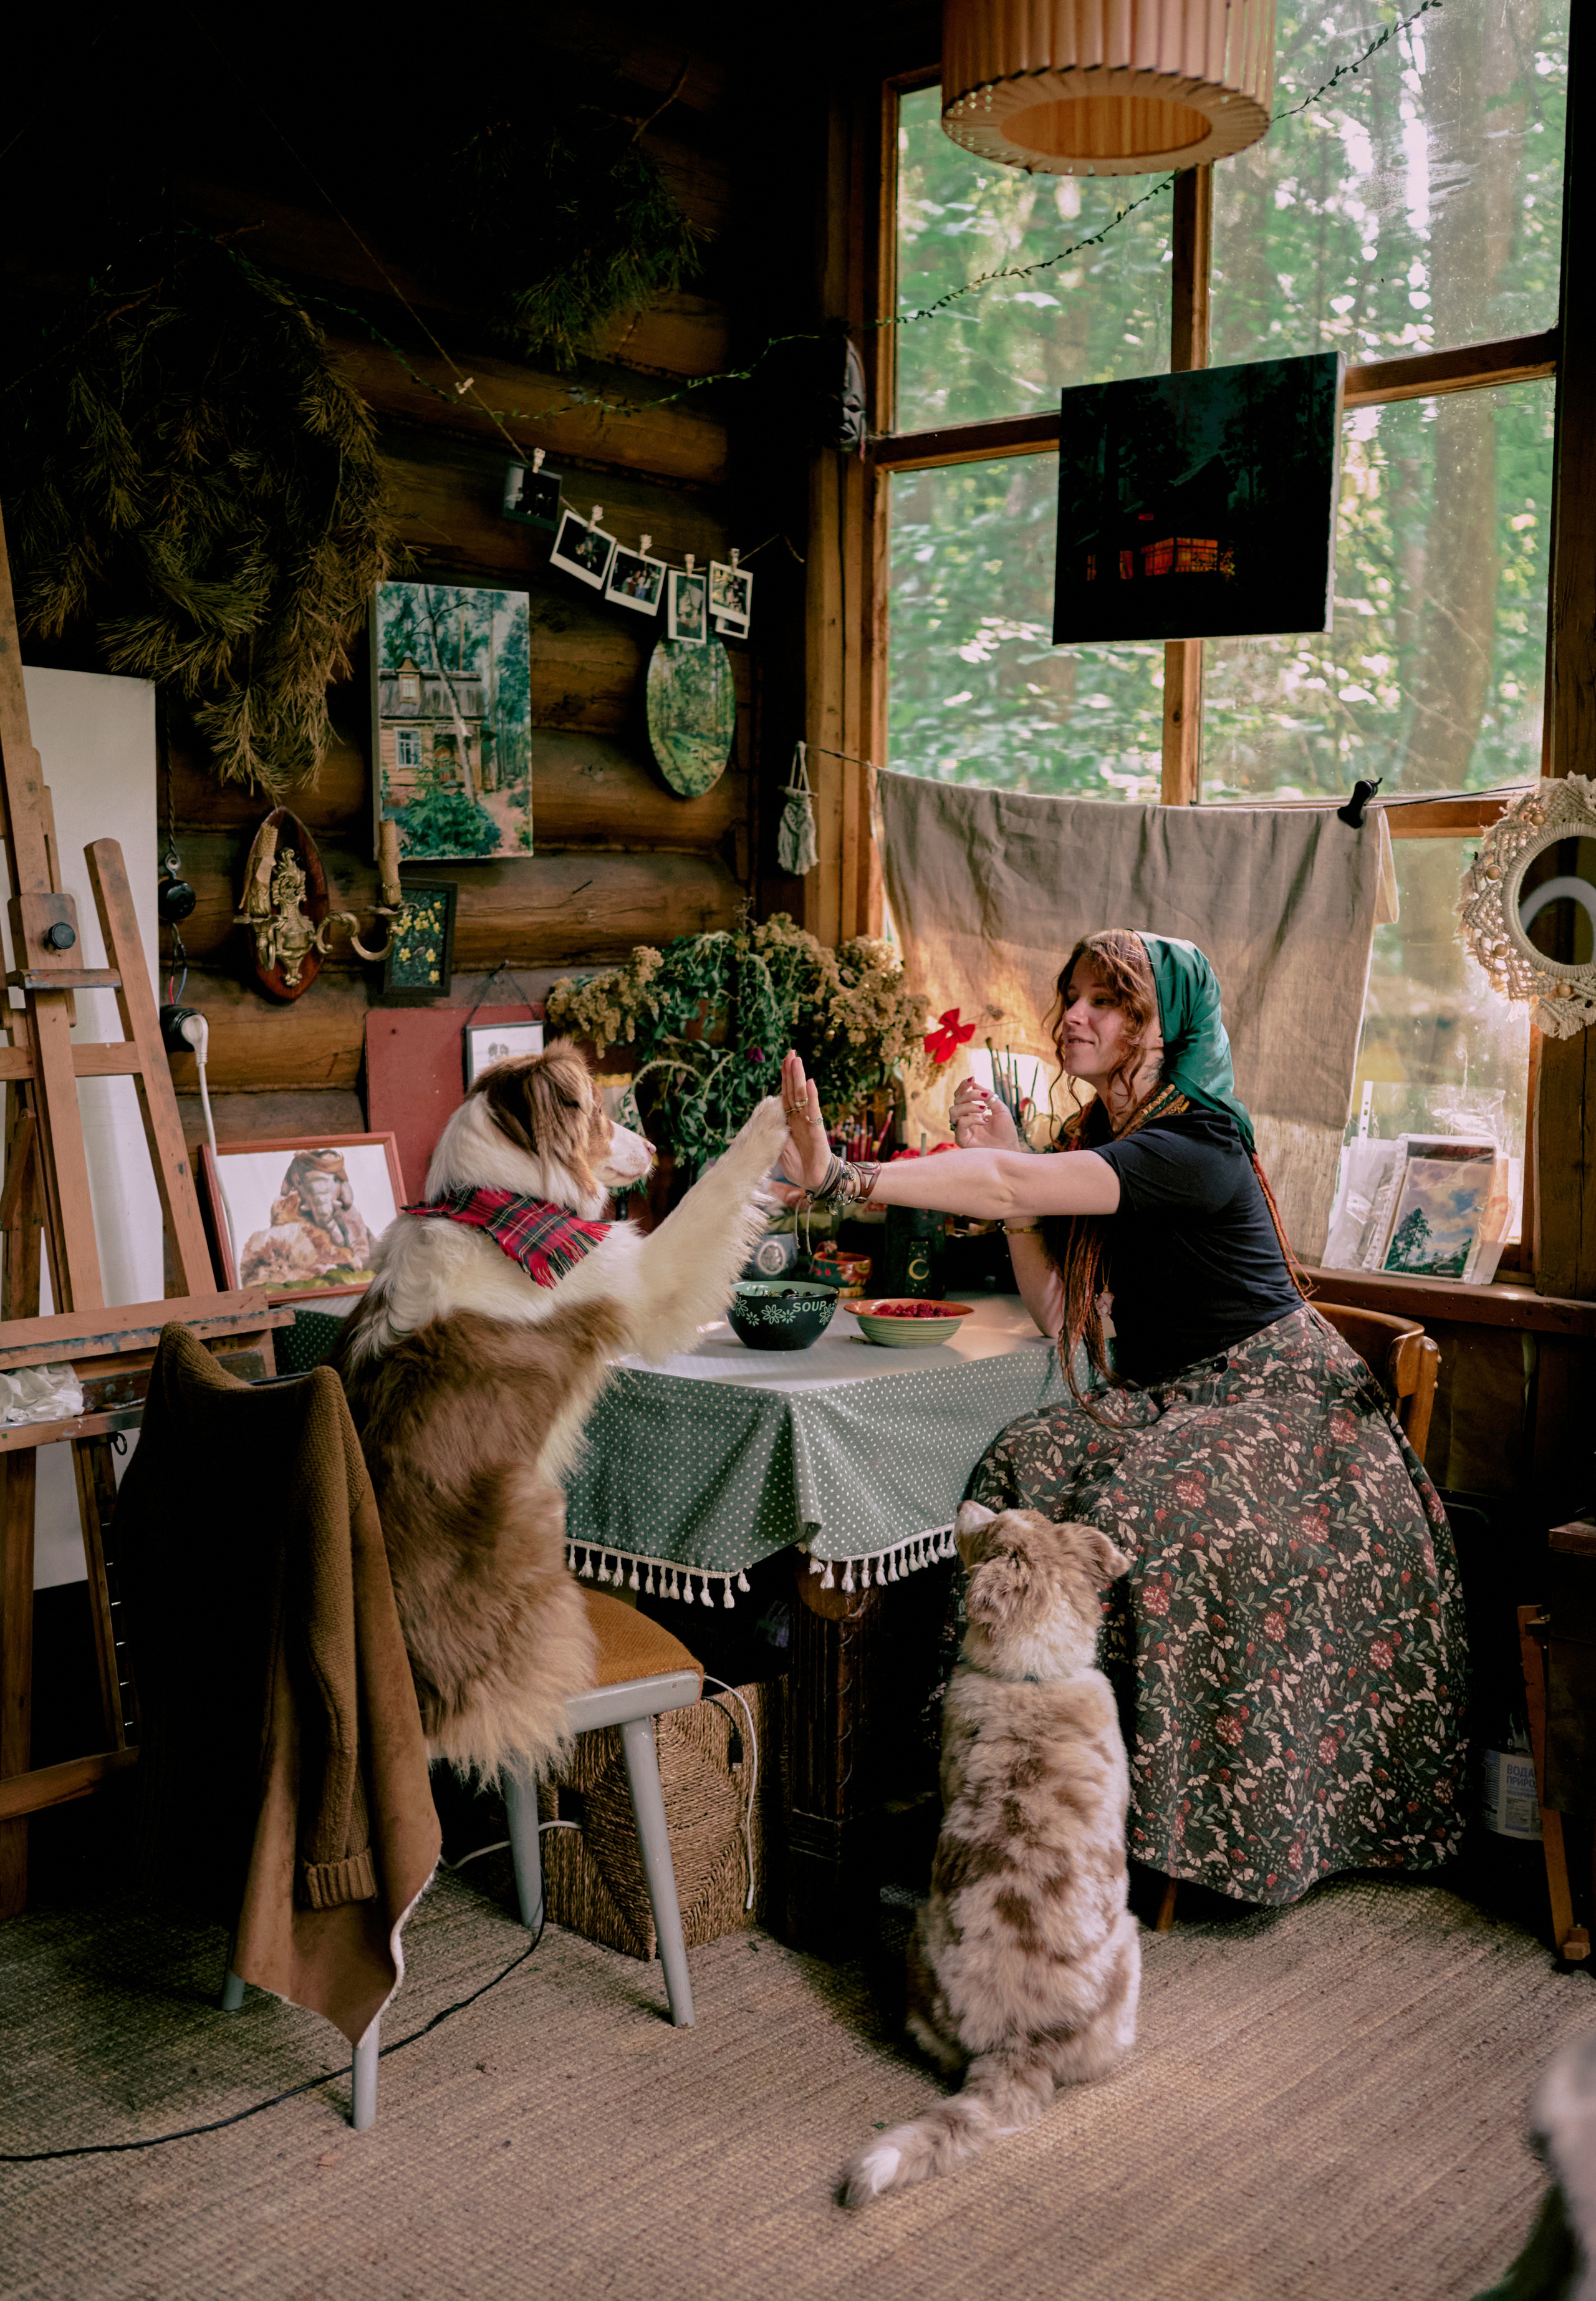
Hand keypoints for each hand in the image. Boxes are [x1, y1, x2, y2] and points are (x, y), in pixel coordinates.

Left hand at [779, 1051, 830, 1190]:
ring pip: (802, 1096)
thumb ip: (774, 1133)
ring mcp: (808, 1121)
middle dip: (791, 1071)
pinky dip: (811, 1096)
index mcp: (790, 1120)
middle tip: (791, 1052)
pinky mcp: (816, 1129)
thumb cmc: (798, 1164)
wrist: (814, 1179)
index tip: (784, 1060)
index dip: (785, 1078)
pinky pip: (813, 1110)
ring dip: (799, 1078)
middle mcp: (800, 1117)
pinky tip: (810, 1083)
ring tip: (797, 1060)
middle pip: (793, 1090)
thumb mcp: (779, 1148)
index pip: (786, 1095)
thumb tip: (766, 1119)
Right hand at [951, 1077, 1018, 1151]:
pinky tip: (984, 1121)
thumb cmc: (1006, 1132)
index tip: (972, 1079)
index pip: (961, 1096)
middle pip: (956, 1100)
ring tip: (984, 1109)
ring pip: (953, 1110)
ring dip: (969, 1105)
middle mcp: (965, 1119)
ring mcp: (962, 1129)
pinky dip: (972, 1118)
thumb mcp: (1001, 1109)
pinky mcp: (961, 1139)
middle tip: (984, 1096)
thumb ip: (988, 1096)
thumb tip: (975, 1083)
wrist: (1010, 1149)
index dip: (964, 1086)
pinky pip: (960, 1123)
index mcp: (972, 1111)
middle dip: (969, 1094)